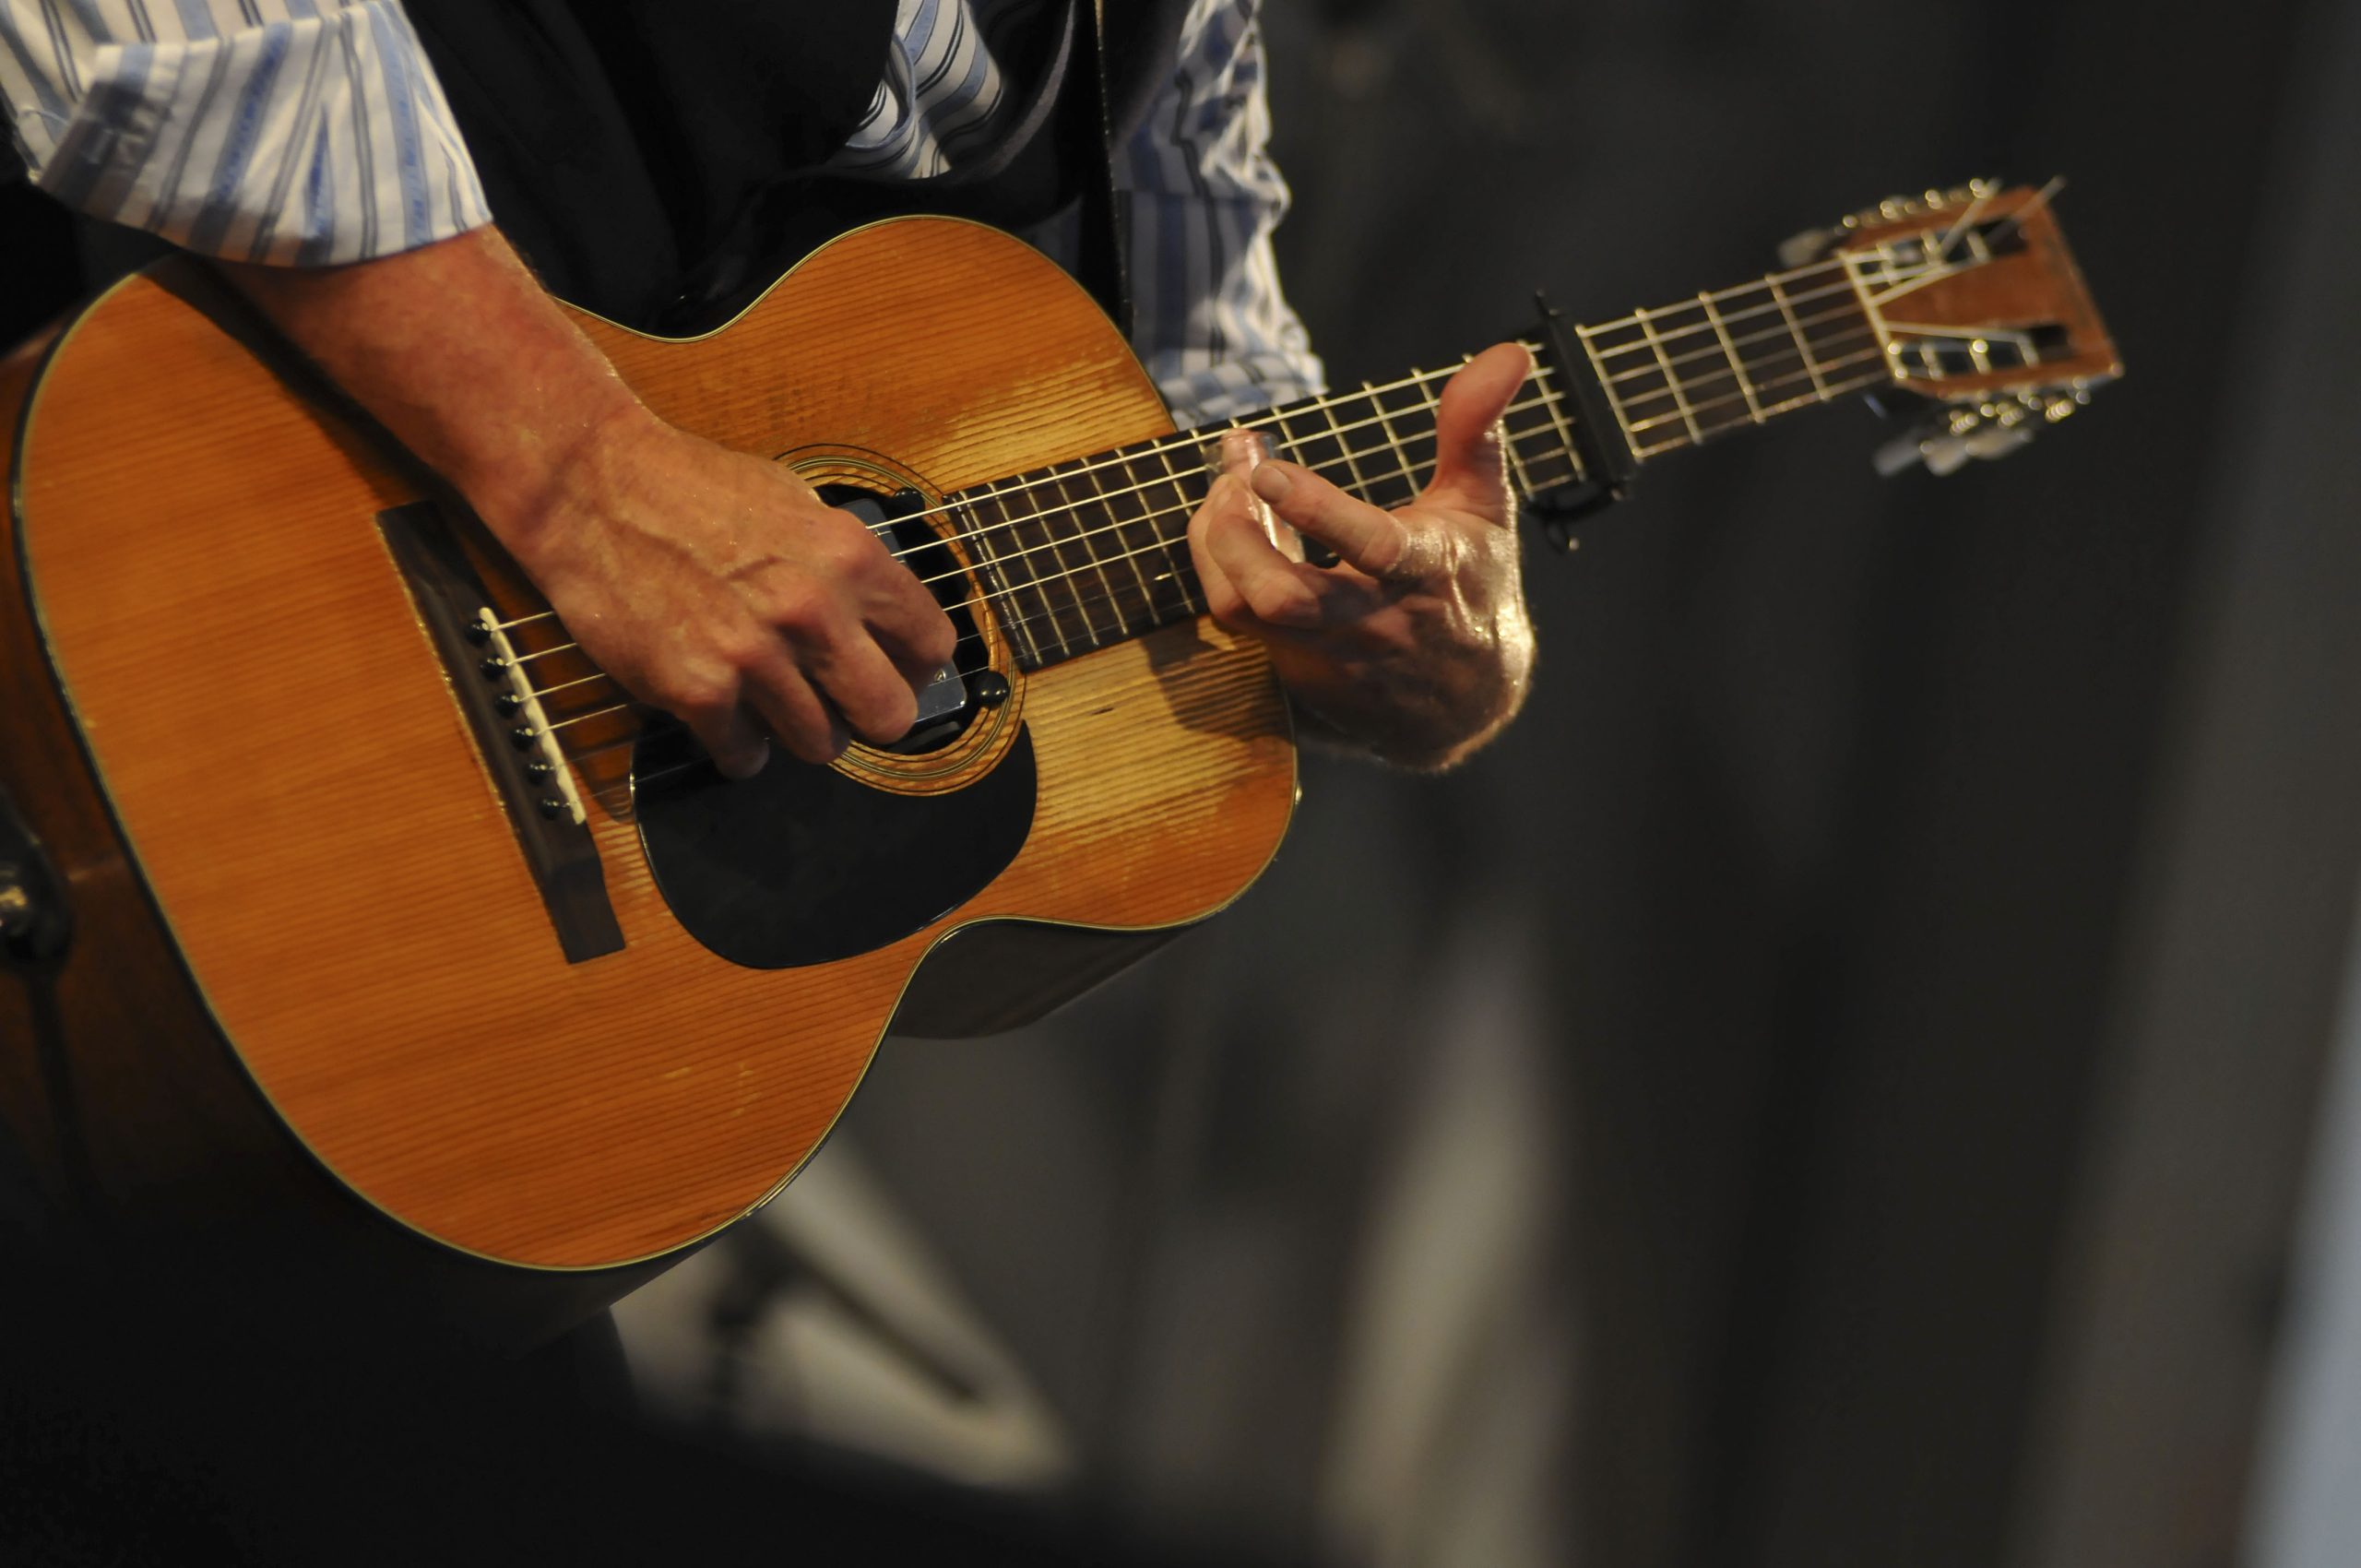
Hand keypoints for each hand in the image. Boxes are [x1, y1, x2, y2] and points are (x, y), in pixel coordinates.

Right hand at [496, 411, 956, 774]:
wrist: (591, 487)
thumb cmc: (690, 488)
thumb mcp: (795, 502)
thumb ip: (844, 565)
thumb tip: (885, 618)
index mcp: (849, 558)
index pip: (932, 645)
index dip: (915, 668)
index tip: (894, 673)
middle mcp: (813, 611)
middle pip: (889, 716)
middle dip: (867, 717)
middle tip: (839, 704)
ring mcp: (756, 655)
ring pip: (820, 745)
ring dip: (797, 732)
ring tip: (770, 702)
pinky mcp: (699, 689)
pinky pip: (745, 755)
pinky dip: (736, 745)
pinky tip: (723, 713)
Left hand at [1185, 342, 1537, 769]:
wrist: (1468, 702)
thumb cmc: (1472, 586)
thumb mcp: (1482, 507)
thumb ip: (1476, 428)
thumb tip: (1507, 353)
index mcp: (1425, 572)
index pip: (1369, 546)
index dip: (1312, 508)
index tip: (1264, 465)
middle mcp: (1373, 625)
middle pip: (1278, 595)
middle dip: (1233, 530)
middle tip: (1232, 475)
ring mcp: (1330, 662)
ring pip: (1243, 612)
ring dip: (1218, 546)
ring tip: (1229, 497)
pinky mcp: (1298, 685)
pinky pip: (1237, 633)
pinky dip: (1223, 577)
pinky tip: (1237, 540)